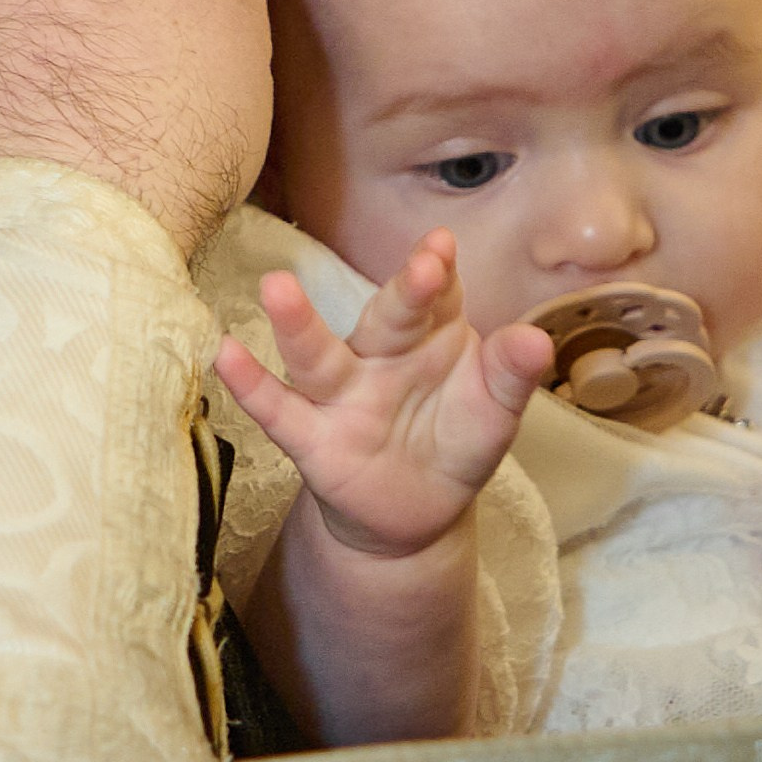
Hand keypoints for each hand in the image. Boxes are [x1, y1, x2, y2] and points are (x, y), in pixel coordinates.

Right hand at [213, 232, 551, 558]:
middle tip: (423, 266)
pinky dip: (252, 386)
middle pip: (389, 319)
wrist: (417, 514)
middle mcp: (382, 355)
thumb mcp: (493, 413)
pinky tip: (225, 355)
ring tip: (277, 285)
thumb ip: (510, 376)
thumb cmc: (454, 441)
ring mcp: (343, 394)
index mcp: (431, 338)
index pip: (439, 299)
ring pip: (319, 355)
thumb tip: (536, 340)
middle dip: (404, 293)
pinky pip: (280, 411)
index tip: (443, 247)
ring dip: (298, 323)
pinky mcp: (314, 439)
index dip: (440, 273)